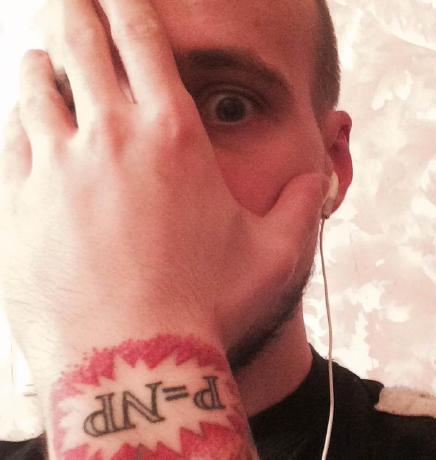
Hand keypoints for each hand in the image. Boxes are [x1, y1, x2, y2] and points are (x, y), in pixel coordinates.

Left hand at [0, 0, 329, 370]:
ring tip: (44, 59)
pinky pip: (11, 142)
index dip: (127, 3)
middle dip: (74, 10)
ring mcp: (56, 170)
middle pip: (80, 42)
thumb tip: (319, 175)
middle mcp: (111, 138)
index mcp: (173, 137)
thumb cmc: (206, 308)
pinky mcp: (18, 206)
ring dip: (41, 65)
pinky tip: (25, 124)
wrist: (136, 363)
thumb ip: (301, 205)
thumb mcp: (275, 255)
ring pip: (33, 87)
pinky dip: (18, 123)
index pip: (142, 38)